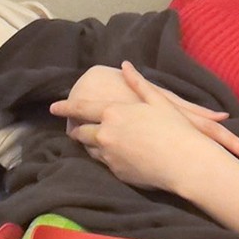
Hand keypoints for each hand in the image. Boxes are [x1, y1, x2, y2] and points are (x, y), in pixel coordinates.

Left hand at [50, 62, 238, 189]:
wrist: (185, 162)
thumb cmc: (174, 127)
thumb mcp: (157, 99)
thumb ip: (137, 82)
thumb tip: (125, 65)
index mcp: (113, 112)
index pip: (81, 109)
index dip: (65, 107)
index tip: (53, 107)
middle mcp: (105, 133)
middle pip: (81, 132)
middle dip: (76, 129)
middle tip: (75, 128)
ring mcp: (109, 155)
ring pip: (90, 149)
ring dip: (90, 144)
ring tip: (96, 141)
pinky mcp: (116, 173)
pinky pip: (103, 163)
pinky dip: (105, 157)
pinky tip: (116, 155)